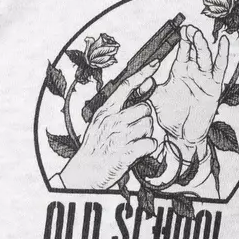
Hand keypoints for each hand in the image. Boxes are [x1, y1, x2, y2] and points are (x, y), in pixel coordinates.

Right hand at [56, 61, 161, 190]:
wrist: (83, 174)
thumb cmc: (94, 149)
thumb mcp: (99, 124)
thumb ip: (116, 111)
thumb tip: (139, 99)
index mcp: (105, 111)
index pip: (126, 86)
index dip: (143, 74)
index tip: (155, 64)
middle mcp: (112, 121)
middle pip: (145, 108)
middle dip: (146, 119)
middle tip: (137, 131)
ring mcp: (118, 137)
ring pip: (149, 126)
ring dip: (147, 135)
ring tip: (135, 142)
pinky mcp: (125, 153)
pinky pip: (150, 144)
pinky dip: (149, 148)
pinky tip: (139, 152)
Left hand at [150, 24, 235, 151]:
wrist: (180, 135)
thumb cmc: (169, 116)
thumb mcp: (153, 99)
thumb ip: (146, 87)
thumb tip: (143, 78)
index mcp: (180, 72)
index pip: (182, 52)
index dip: (183, 40)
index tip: (181, 30)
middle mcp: (193, 73)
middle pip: (195, 50)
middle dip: (192, 38)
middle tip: (189, 29)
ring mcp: (205, 80)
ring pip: (206, 58)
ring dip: (203, 45)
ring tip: (198, 34)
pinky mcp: (214, 89)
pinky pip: (220, 70)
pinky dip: (224, 55)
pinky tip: (225, 41)